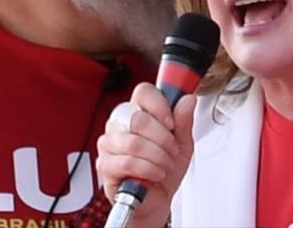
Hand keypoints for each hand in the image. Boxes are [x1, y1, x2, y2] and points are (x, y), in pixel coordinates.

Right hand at [96, 82, 195, 226]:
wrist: (158, 200)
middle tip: (171, 150)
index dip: (160, 106)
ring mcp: (109, 144)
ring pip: (134, 143)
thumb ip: (184, 121)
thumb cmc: (166, 170)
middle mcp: (120, 124)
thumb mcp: (183, 144)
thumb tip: (188, 99)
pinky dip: (148, 170)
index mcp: (138, 112)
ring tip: (164, 165)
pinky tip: (155, 174)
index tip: (172, 123)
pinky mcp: (105, 165)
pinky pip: (128, 163)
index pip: (143, 92)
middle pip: (138, 118)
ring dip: (157, 157)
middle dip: (163, 138)